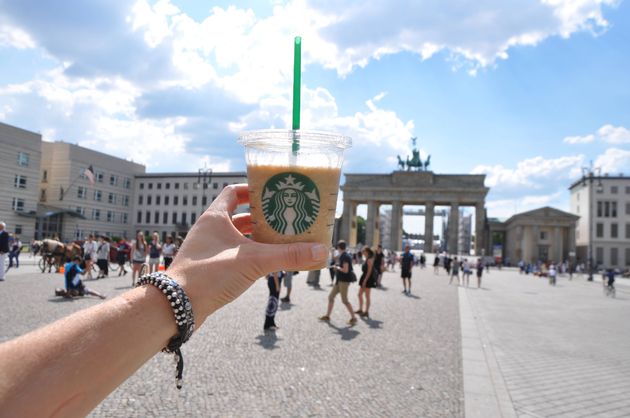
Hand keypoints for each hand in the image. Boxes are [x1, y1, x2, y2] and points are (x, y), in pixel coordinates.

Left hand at [167, 184, 327, 324]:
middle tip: (285, 217)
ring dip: (256, 236)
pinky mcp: (208, 267)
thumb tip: (321, 251)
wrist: (176, 306)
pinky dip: (249, 253)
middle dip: (263, 216)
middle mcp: (209, 229)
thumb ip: (288, 256)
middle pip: (239, 214)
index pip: (234, 191)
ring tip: (280, 239)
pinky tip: (265, 262)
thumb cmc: (209, 275)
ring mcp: (207, 248)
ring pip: (236, 236)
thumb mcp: (254, 261)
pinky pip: (233, 253)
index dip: (254, 190)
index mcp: (215, 217)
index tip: (273, 193)